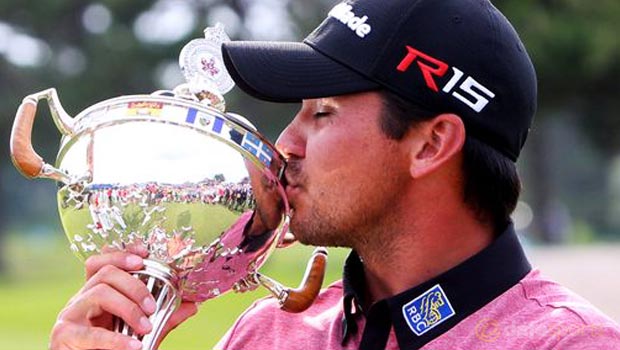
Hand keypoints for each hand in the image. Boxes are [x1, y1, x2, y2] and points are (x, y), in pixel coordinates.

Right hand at [49, 251, 197, 349]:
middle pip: (105, 273)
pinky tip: (135, 346)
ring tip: (145, 327)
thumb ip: (163, 319)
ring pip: (99, 292)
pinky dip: (116, 340)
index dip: (122, 253)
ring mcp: (69, 315)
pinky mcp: (63, 336)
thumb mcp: (141, 332)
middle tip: (152, 306)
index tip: (145, 254)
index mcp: (96, 294)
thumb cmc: (114, 349)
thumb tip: (192, 305)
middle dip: (134, 284)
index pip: (103, 262)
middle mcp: (80, 299)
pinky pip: (92, 333)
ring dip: (128, 308)